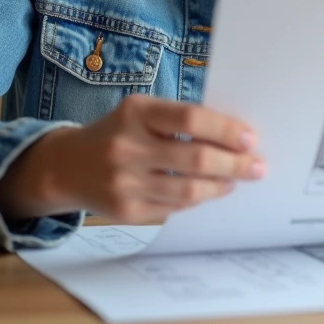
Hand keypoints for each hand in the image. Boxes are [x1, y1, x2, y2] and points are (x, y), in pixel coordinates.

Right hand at [0, 95, 264, 222]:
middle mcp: (126, 147)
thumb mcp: (140, 112)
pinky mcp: (125, 211)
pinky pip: (174, 207)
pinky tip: (208, 191)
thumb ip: (179, 119)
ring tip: (235, 180)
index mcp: (135, 113)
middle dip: (234, 164)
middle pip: (194, 159)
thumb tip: (233, 137)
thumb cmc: (117, 132)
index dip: (225, 130)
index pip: (190, 120)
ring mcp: (124, 182)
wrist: (66, 165)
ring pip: (188, 189)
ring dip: (220, 186)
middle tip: (257, 166)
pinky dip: (196, 199)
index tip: (249, 137)